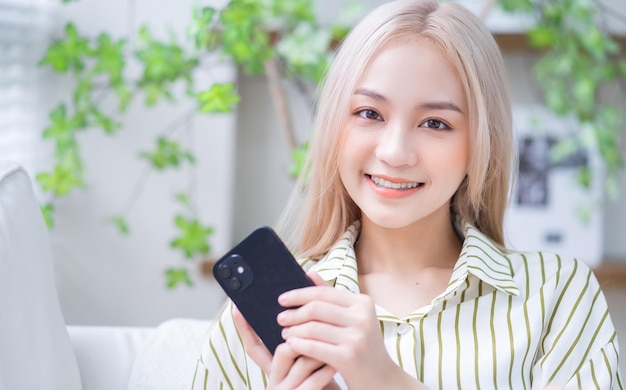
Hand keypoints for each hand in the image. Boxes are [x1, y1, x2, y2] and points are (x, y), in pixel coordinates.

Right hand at [232, 279, 340, 388]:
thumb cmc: (323, 375)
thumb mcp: (311, 353)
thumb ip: (305, 329)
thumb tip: (307, 282)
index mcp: (274, 368)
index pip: (253, 347)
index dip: (244, 328)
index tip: (237, 308)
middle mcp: (275, 381)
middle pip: (280, 351)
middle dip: (298, 336)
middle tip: (309, 322)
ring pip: (299, 363)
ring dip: (316, 351)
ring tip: (331, 342)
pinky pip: (312, 383)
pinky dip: (324, 371)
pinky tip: (334, 364)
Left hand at [277, 272, 424, 388]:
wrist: (382, 379)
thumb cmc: (363, 347)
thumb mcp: (353, 319)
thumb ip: (332, 296)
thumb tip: (310, 272)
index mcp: (363, 303)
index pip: (324, 292)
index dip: (300, 294)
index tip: (282, 299)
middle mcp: (362, 317)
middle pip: (316, 308)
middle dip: (294, 313)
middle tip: (280, 318)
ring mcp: (357, 337)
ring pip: (313, 327)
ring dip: (294, 330)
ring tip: (285, 333)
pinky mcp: (349, 357)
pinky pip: (314, 347)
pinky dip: (299, 345)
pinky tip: (290, 345)